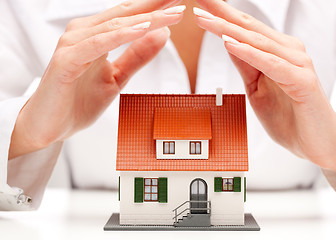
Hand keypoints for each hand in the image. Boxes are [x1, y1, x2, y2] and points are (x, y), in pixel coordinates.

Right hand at [9, 0, 185, 158]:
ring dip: (145, 19)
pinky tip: (142, 29)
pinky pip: (98, 44)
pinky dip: (121, 36)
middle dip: (155, 6)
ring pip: (115, 26)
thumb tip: (162, 34)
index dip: (156, 8)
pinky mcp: (66, 60)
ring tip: (172, 13)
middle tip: (179, 0)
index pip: (130, 16)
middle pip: (125, 14)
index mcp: (96, 35)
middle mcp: (83, 33)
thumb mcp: (117, 78)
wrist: (50, 127)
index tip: (178, 3)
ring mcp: (73, 45)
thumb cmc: (78, 101)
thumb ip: (137, 56)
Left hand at [194, 0, 335, 175]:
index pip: (244, 28)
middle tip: (198, 0)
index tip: (199, 4)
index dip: (220, 15)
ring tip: (204, 18)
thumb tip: (228, 42)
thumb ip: (246, 65)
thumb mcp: (257, 88)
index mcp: (276, 52)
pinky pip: (271, 64)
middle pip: (248, 27)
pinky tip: (230, 44)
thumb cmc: (290, 117)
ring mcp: (297, 64)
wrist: (319, 143)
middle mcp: (288, 52)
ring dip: (228, 29)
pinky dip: (250, 53)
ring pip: (257, 42)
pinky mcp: (302, 81)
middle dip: (220, 13)